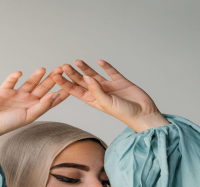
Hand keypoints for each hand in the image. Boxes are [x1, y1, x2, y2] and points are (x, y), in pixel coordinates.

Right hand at [0, 67, 69, 139]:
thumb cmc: (8, 124)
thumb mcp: (29, 116)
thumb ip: (42, 105)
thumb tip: (55, 95)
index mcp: (34, 109)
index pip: (50, 100)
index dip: (61, 93)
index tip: (71, 85)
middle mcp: (26, 102)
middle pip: (42, 88)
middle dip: (52, 79)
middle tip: (61, 69)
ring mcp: (16, 95)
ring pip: (29, 83)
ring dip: (36, 76)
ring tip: (44, 69)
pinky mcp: (4, 91)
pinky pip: (11, 81)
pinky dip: (14, 76)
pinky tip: (19, 73)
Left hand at [53, 59, 170, 132]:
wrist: (143, 113)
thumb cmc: (124, 113)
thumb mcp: (106, 103)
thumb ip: (96, 90)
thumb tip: (86, 78)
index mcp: (93, 101)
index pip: (76, 91)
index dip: (66, 83)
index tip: (56, 76)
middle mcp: (99, 93)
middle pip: (83, 82)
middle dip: (73, 74)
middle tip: (63, 65)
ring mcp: (110, 87)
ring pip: (95, 75)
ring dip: (86, 68)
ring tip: (77, 61)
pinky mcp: (120, 82)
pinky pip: (111, 72)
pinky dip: (106, 66)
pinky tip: (99, 61)